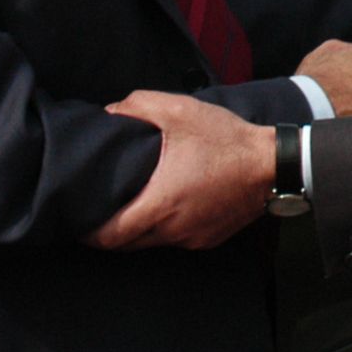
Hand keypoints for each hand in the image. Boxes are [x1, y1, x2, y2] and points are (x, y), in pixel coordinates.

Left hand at [97, 91, 271, 247]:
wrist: (273, 165)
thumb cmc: (226, 140)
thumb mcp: (179, 111)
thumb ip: (138, 106)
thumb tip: (111, 112)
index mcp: (161, 203)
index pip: (112, 236)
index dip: (90, 234)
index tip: (79, 223)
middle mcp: (174, 228)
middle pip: (128, 245)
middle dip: (110, 233)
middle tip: (100, 213)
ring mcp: (193, 238)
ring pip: (153, 243)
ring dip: (140, 230)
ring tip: (133, 206)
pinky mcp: (209, 239)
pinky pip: (177, 239)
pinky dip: (166, 228)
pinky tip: (170, 206)